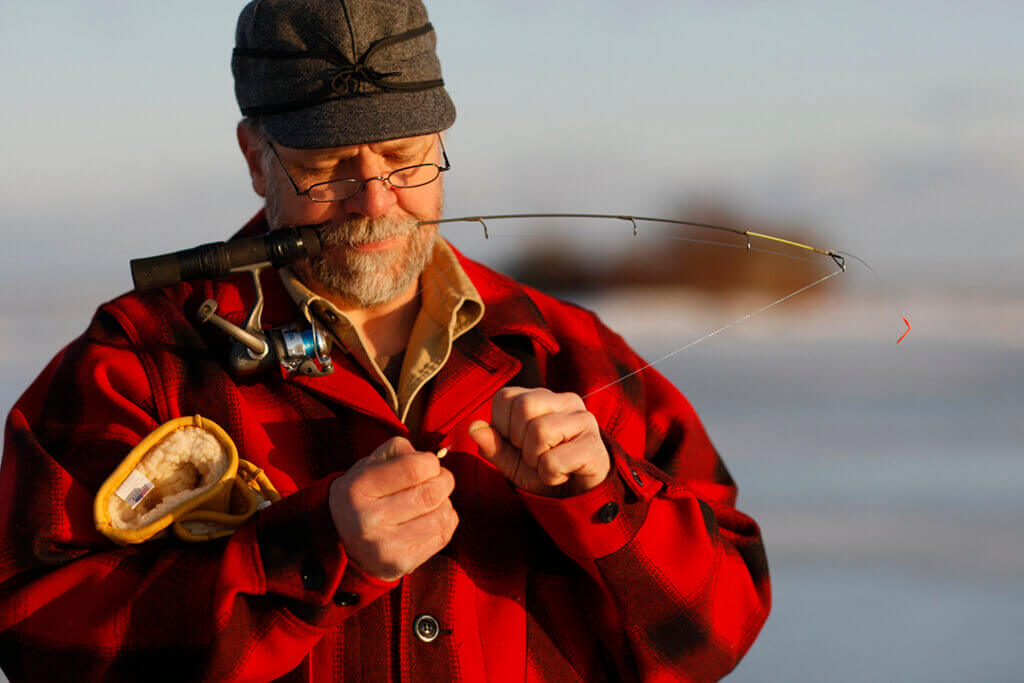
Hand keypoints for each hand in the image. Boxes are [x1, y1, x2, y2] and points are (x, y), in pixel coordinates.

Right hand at [328, 437, 456, 580]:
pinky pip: (443, 535)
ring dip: (445, 502)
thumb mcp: (368, 465)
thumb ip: (397, 451)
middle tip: (439, 479)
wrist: (343, 542)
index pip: (414, 469)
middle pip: (431, 494)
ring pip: (442, 516)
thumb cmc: (364, 495)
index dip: (431, 462)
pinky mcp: (401, 565)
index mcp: (358, 489)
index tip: (428, 464)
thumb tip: (431, 458)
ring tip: (432, 500)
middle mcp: (368, 520)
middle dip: (444, 481)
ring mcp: (384, 547)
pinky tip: (430, 517)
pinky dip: (445, 521)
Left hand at [468, 387, 609, 496]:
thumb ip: (492, 444)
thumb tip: (474, 427)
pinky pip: (554, 460)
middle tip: (534, 455)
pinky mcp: (594, 445)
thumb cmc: (544, 470)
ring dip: (535, 460)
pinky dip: (550, 475)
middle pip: (523, 406)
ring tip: (548, 464)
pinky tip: (563, 473)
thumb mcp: (511, 460)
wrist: (577, 495)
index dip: (501, 426)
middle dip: (519, 441)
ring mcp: (583, 420)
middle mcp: (565, 400)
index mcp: (542, 397)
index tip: (517, 443)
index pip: (505, 396)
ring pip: (539, 431)